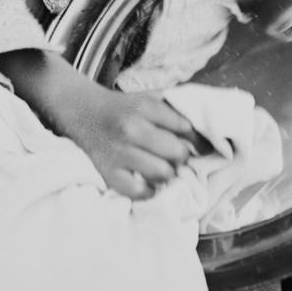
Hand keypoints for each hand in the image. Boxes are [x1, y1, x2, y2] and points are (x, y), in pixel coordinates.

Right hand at [70, 86, 202, 200]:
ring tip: (164, 168)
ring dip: (168, 173)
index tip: (204, 147)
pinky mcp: (109, 173)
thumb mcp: (148, 98)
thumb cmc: (124, 108)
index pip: (185, 127)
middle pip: (178, 152)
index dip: (198, 140)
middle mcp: (132, 128)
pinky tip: (149, 182)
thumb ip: (175, 108)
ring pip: (163, 173)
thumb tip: (207, 129)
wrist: (84, 112)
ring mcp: (119, 152)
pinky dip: (149, 190)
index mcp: (145, 107)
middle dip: (182, 156)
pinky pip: (140, 191)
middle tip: (177, 156)